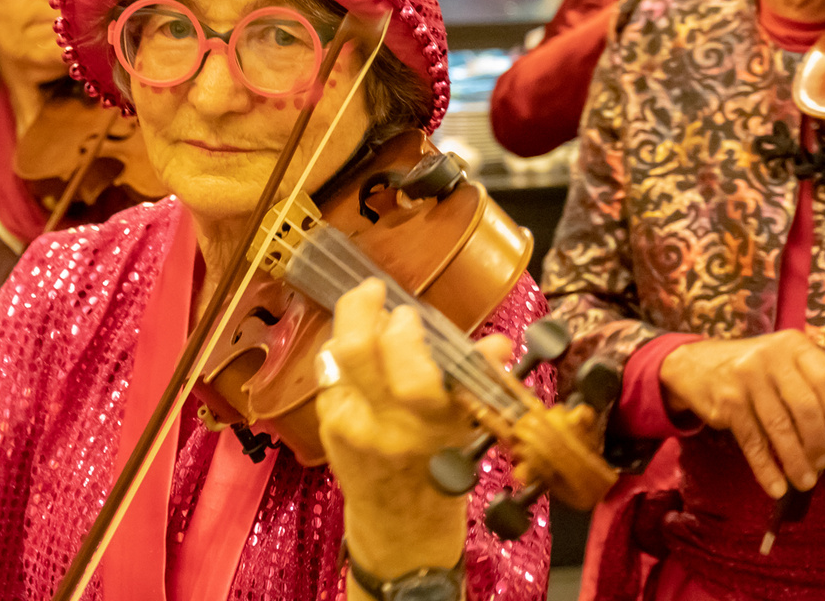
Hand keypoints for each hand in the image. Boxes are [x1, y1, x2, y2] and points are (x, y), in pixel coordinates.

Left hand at [316, 279, 511, 578]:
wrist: (400, 532)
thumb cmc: (441, 479)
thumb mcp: (467, 433)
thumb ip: (478, 384)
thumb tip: (497, 344)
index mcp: (427, 431)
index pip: (412, 376)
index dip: (406, 335)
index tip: (411, 314)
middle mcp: (382, 428)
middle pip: (357, 352)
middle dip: (362, 309)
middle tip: (375, 291)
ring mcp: (348, 427)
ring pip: (336, 357)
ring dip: (350, 327)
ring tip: (368, 314)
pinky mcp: (327, 428)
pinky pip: (330, 374)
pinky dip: (343, 354)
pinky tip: (361, 352)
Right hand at [658, 330, 824, 498]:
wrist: (696, 364)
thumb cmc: (754, 368)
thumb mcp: (783, 360)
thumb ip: (809, 383)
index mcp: (793, 345)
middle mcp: (771, 357)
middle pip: (805, 407)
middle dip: (818, 442)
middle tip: (822, 463)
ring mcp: (747, 378)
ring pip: (780, 428)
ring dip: (796, 461)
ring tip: (805, 481)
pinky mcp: (728, 402)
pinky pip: (753, 442)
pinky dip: (767, 469)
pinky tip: (777, 487)